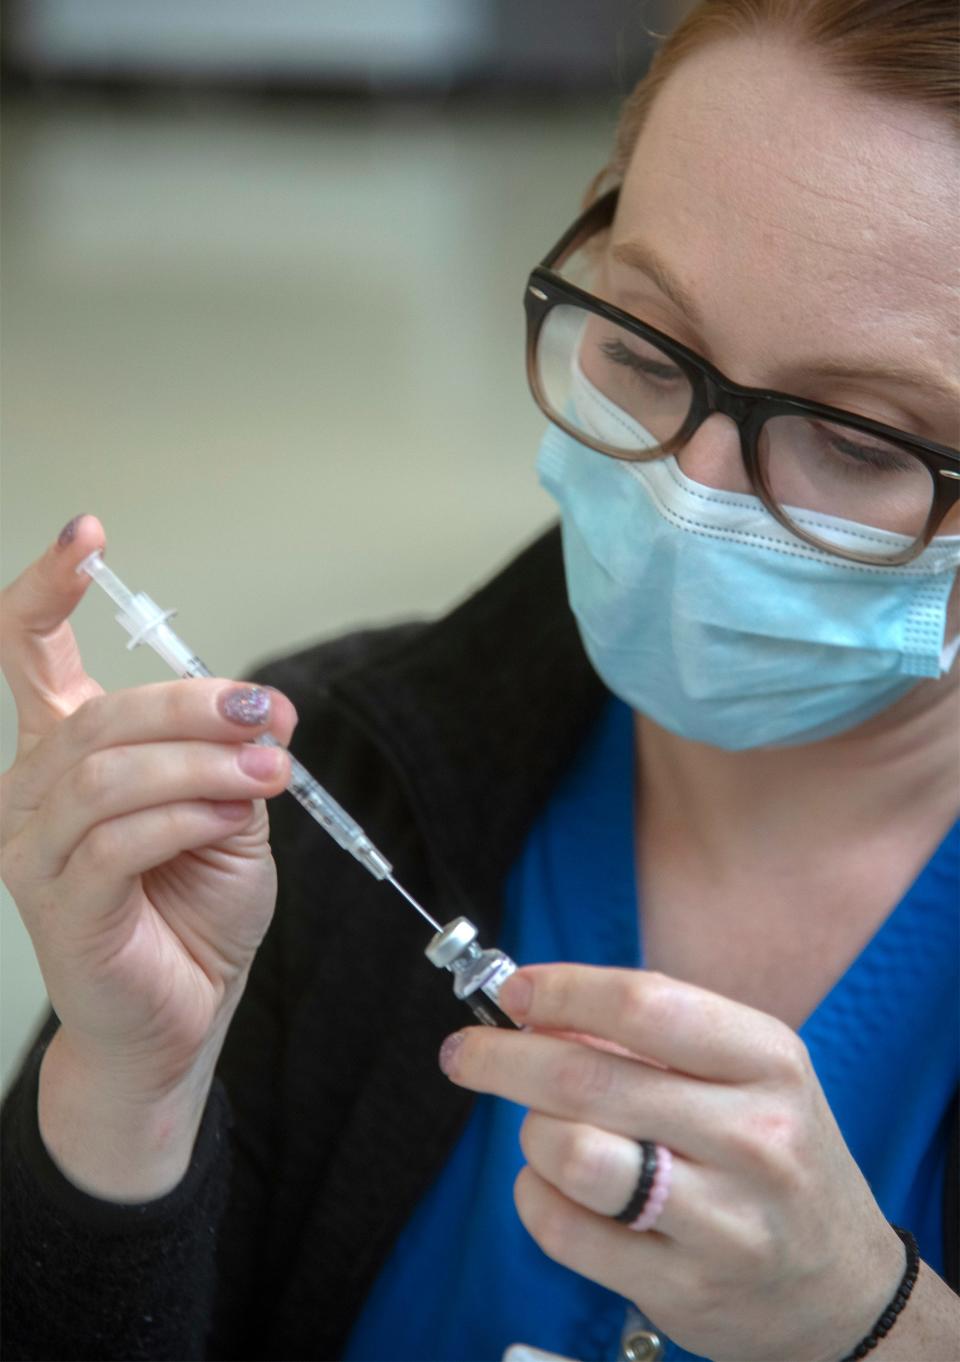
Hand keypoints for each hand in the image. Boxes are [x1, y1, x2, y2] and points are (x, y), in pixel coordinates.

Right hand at [1, 515, 296, 1105]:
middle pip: (100, 713)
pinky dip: (185, 816)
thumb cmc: (195, 910)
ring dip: (202, 762)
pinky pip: (119, 839)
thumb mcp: (229, 813)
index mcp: (67, 755)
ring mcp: (33, 848)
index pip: (29, 654)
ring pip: (110, 772)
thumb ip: (229, 758)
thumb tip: (258, 709)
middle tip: (271, 715)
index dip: (48, 588)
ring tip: (269, 770)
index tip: (85, 534)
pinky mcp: (57, 904)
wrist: (184, 1013)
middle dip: (195, 704)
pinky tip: (228, 816)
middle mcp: (32, 791)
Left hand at [439, 964, 906, 1361]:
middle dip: (502, 1057)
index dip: (562, 991)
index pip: (643, 1004)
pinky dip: (536, 1197)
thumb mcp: (745, 1072)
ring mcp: (724, 1220)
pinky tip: (556, 1187)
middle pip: (588, 1076)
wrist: (841, 1286)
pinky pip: (565, 1229)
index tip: (514, 990)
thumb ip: (652, 1034)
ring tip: (542, 1131)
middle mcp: (754, 1135)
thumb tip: (537, 1011)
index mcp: (768, 1060)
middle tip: (464, 1052)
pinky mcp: (685, 1288)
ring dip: (532, 1133)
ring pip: (571, 1154)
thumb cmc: (772, 1153)